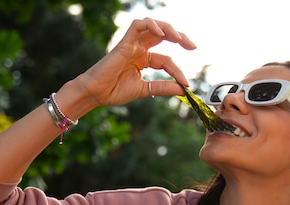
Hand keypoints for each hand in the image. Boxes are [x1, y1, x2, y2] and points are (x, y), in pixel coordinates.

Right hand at [74, 18, 195, 106]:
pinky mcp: (124, 42)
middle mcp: (138, 49)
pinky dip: (151, 25)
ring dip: (168, 29)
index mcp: (143, 60)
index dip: (177, 70)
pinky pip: (138, 25)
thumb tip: (183, 90)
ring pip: (153, 26)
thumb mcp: (144, 89)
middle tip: (193, 47)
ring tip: (180, 39)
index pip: (166, 60)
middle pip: (163, 35)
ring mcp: (131, 44)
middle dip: (180, 38)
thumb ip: (163, 87)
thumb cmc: (114, 91)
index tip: (186, 84)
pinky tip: (162, 33)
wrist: (95, 94)